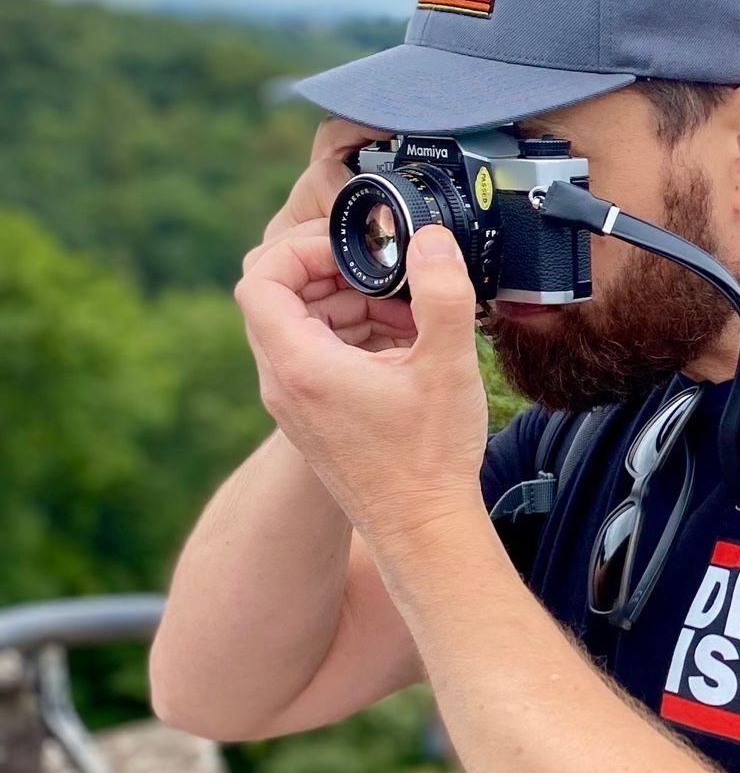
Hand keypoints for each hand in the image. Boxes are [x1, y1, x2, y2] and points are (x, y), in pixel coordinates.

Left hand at [235, 222, 487, 549]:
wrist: (422, 534)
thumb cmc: (430, 461)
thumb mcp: (446, 366)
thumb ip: (441, 293)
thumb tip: (429, 239)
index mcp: (301, 366)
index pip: (261, 278)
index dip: (301, 249)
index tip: (353, 250)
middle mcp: (284, 384)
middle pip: (276, 297)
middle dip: (331, 273)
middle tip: (384, 273)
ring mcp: (294, 404)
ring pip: (297, 326)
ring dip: (344, 304)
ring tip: (404, 310)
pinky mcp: (313, 418)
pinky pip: (314, 356)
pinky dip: (349, 335)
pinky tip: (403, 343)